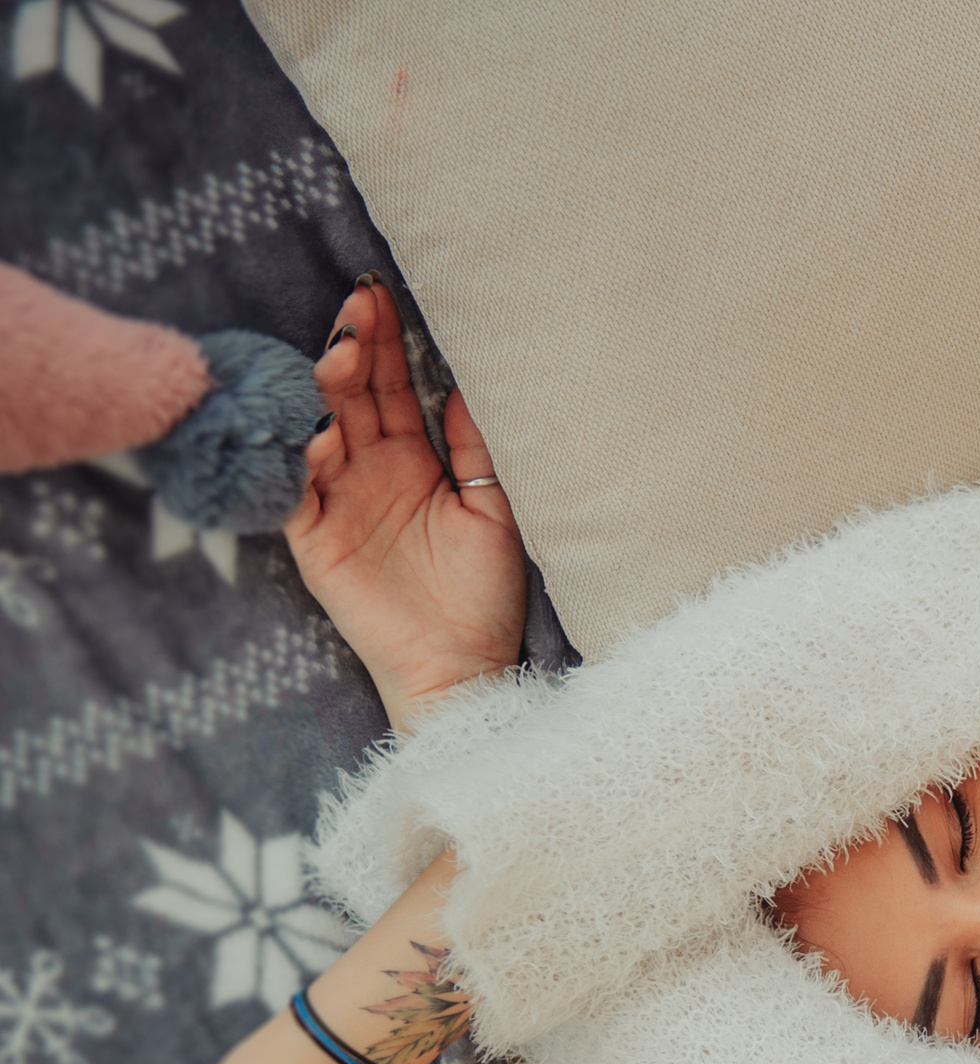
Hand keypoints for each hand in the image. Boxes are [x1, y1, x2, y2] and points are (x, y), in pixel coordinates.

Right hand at [285, 279, 526, 734]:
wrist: (463, 665)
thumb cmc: (482, 595)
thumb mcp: (494, 510)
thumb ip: (478, 451)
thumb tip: (466, 386)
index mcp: (413, 461)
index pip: (390, 387)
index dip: (384, 342)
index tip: (382, 295)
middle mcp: (370, 473)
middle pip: (352, 397)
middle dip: (353, 349)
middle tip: (359, 305)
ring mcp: (338, 503)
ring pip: (321, 432)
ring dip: (327, 394)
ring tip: (341, 359)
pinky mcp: (316, 542)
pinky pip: (299, 493)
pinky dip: (303, 463)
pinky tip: (318, 435)